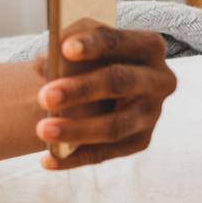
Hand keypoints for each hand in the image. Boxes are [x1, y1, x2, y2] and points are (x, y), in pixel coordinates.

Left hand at [33, 18, 177, 170]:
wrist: (100, 85)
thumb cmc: (90, 56)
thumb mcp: (82, 43)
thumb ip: (66, 46)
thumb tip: (46, 66)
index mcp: (148, 47)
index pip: (120, 43)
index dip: (93, 44)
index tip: (64, 49)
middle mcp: (159, 80)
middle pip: (120, 82)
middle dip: (81, 89)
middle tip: (45, 97)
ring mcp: (152, 113)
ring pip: (116, 126)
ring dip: (77, 130)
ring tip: (42, 130)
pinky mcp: (142, 140)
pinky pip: (107, 153)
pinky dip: (75, 158)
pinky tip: (48, 159)